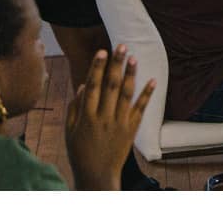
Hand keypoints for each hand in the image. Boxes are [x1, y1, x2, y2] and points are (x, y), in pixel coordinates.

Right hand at [64, 46, 154, 191]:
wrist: (97, 176)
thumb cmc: (80, 153)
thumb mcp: (70, 132)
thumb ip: (75, 108)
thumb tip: (84, 85)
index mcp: (86, 117)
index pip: (92, 86)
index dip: (97, 67)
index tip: (102, 51)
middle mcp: (104, 118)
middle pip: (111, 85)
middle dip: (116, 64)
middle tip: (121, 46)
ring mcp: (119, 123)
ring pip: (126, 94)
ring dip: (131, 74)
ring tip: (134, 57)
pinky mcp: (131, 130)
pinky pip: (140, 109)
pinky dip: (147, 94)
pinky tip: (152, 80)